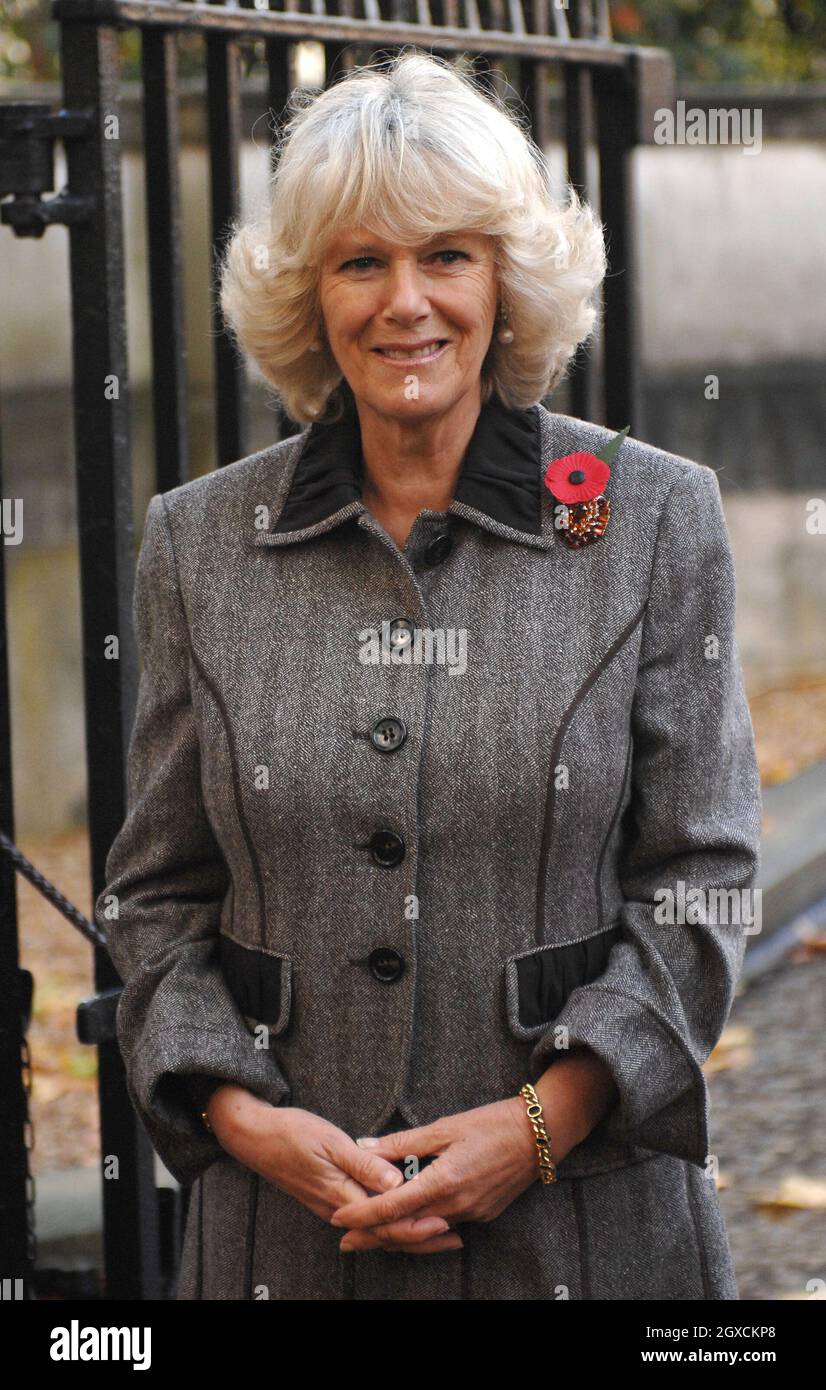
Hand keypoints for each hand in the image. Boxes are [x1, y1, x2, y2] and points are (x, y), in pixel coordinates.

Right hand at [206, 1086, 460, 1254]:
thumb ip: (363, 1163)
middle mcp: (339, 1209)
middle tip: (456, 1237)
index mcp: (342, 1195)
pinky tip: (406, 1217)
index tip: (445, 1223)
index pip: (386, 1222)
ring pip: (378, 1230)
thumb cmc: (292, 1133)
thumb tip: (394, 1181)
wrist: (254, 1136)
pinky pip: (367, 1221)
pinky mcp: (331, 1200)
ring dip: (410, 1233)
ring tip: (441, 1233)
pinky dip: (391, 1223)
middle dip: (422, 1238)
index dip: (417, 1225)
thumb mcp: (330, 1141)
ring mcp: (334, 1207)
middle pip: (386, 1234)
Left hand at [328, 1096, 539, 1252]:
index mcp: (443, 1181)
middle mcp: (457, 1205)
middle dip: (373, 1236)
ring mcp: (472, 1213)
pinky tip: (410, 1223)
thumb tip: (365, 1146)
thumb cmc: (492, 1123)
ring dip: (397, 1234)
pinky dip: (423, 1227)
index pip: (394, 1207)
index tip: (339, 1219)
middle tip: (345, 1240)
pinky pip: (445, 1226)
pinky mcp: (483, 1214)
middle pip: (405, 1229)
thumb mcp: (445, 1126)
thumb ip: (403, 1141)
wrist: (540, 1135)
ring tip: (371, 1235)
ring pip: (425, 1232)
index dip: (363, 1215)